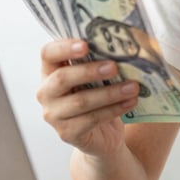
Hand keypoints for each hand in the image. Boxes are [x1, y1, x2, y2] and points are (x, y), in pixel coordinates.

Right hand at [36, 39, 138, 156]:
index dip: (64, 48)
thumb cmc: (98, 97)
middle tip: (114, 66)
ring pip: (81, 101)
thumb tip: (122, 49)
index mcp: (50, 71)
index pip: (48, 54)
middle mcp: (46, 92)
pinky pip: (92, 119)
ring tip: (132, 87)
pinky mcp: (67, 133)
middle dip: (89, 71)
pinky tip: (130, 102)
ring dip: (110, 93)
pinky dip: (114, 110)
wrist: (102, 134)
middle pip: (62, 78)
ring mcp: (54, 115)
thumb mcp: (96, 78)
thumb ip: (100, 62)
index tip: (85, 45)